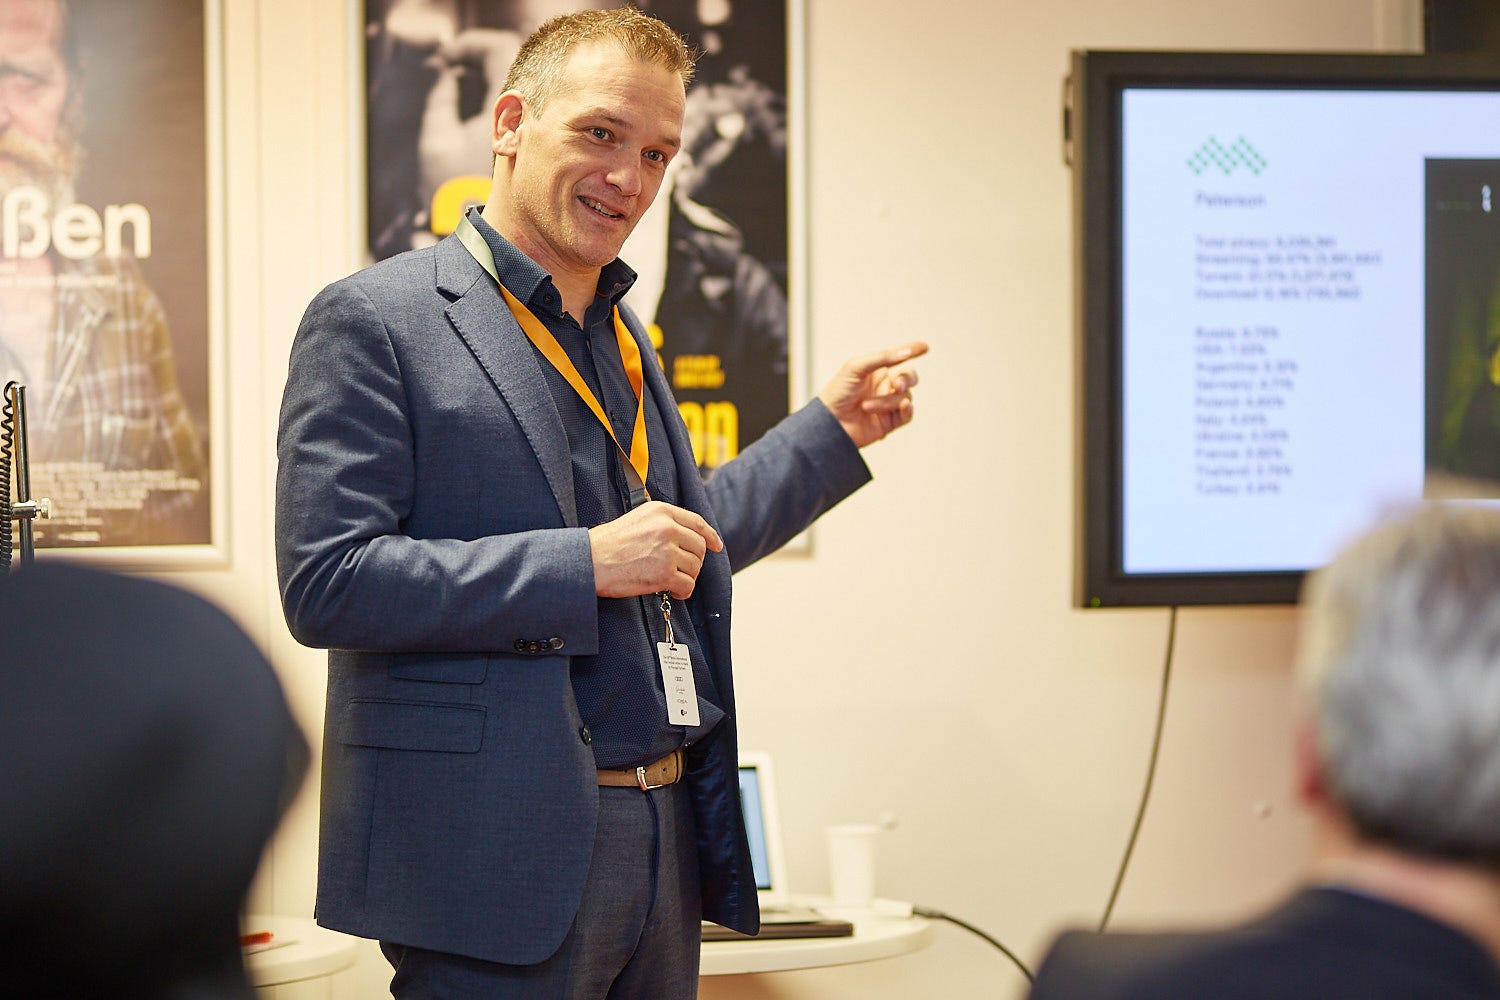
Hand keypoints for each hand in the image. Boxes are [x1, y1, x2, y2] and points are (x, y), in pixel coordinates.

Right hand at [588, 501, 724, 599]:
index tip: (716, 546)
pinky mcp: (664, 573)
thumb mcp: (637, 519)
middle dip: (693, 561)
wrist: (589, 561)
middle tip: (678, 569)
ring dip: (686, 577)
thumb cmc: (607, 544)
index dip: (710, 536)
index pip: (697, 522)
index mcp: (661, 511)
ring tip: (669, 580)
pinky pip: (688, 584)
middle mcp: (668, 528)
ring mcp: (667, 550)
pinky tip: (672, 591)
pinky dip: (683, 591)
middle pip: (699, 547)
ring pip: (695, 567)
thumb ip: (663, 523)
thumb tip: (687, 537)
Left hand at [818, 341, 928, 447]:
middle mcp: (883, 386)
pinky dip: (907, 410)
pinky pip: (907, 415)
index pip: (898, 358)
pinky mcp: (889, 423)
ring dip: (887, 402)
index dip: (911, 351)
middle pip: (909, 377)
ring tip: (866, 406)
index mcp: (875, 371)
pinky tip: (903, 407)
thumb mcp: (856, 367)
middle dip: (906, 379)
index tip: (924, 347)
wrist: (829, 423)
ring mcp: (887, 404)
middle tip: (896, 384)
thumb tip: (906, 352)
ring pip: (904, 397)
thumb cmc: (837, 393)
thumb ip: (882, 358)